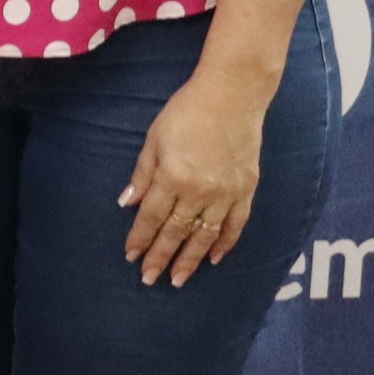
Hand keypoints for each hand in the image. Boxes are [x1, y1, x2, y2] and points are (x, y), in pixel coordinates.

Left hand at [118, 65, 270, 286]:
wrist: (232, 95)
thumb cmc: (186, 111)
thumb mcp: (155, 139)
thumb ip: (142, 174)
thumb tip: (127, 204)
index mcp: (173, 176)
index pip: (152, 216)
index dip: (141, 238)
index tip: (131, 256)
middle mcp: (200, 190)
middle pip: (177, 232)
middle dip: (161, 257)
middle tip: (149, 278)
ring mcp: (226, 192)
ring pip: (205, 235)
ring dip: (190, 259)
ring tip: (178, 279)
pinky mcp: (246, 189)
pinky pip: (235, 225)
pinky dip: (224, 244)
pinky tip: (213, 259)